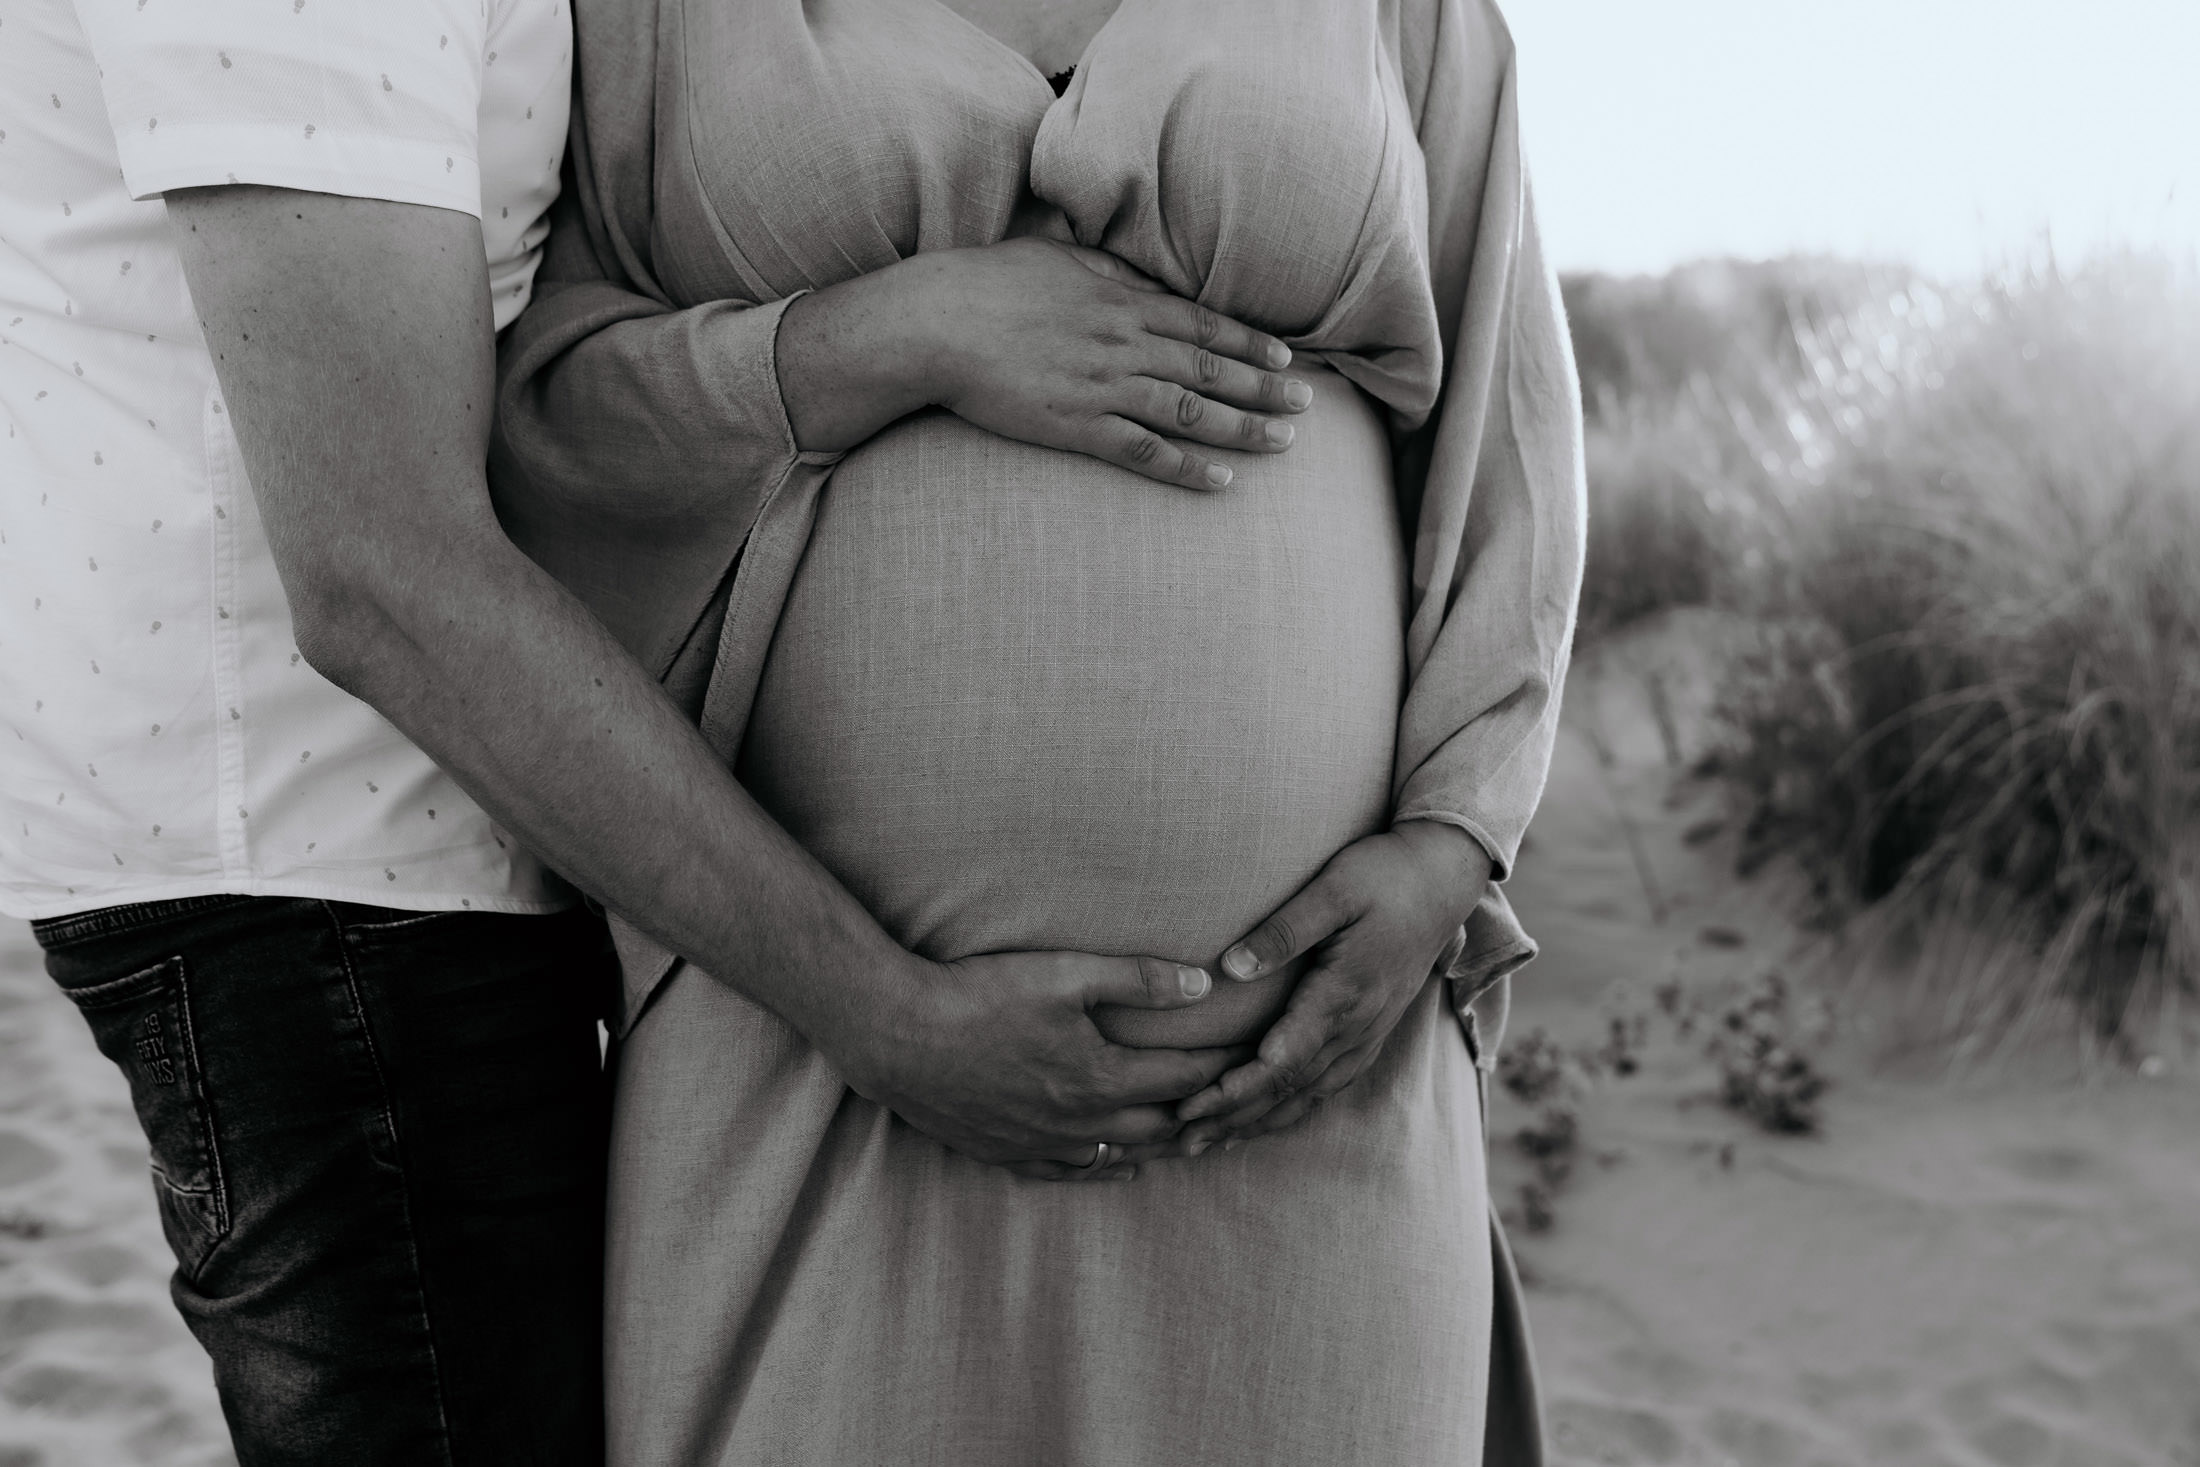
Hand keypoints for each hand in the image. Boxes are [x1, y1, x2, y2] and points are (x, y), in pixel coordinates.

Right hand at [779, 238, 1313, 489]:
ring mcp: (1104, 388)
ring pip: (1191, 413)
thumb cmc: (990, 285)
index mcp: (1123, 303)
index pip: (1205, 325)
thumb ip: (1113, 276)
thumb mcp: (1061, 262)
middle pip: (1211, 370)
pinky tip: (1221, 482)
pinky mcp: (1078, 427)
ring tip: (1282, 443)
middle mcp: (1125, 345)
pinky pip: (1145, 452)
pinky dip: (1187, 468)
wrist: (937, 324)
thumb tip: (1152, 284)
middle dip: (1266, 390)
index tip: (1287, 360)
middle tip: (1308, 407)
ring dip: (1243, 430)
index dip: (1251, 345)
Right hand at [842, 950, 1244, 1181]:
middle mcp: (1081, 1122)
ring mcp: (1043, 1144)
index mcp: (1102, 1077)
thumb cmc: (979, 995)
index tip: (1260, 1053)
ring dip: (1163, 1146)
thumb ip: (1136, 978)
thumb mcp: (1064, 973)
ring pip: (1122, 1156)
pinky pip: (1070, 1174)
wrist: (897, 1036)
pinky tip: (1119, 1165)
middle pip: (1164, 1127)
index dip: (1227, 1064)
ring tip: (1197, 1137)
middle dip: (1206, 1114)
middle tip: (1240, 1103)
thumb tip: (1204, 986)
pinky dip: (1105, 1169)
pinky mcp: (1007, 1154)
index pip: (1185, 1076)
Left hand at [1174, 821, 1492, 1150]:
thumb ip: (1282, 932)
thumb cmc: (1384, 876)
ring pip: (1308, 1097)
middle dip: (1233, 1118)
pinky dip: (1289, 1112)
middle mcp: (1357, 1027)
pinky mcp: (1369, 1034)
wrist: (1443, 880)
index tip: (1191, 1105)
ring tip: (1207, 1144)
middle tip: (1181, 1140)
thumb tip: (1230, 968)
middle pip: (1289, 1090)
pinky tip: (1259, 1123)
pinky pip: (1327, 1088)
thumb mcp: (1333, 889)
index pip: (1283, 1059)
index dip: (1235, 1088)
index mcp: (1344, 994)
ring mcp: (1367, 1035)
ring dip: (1256, 1123)